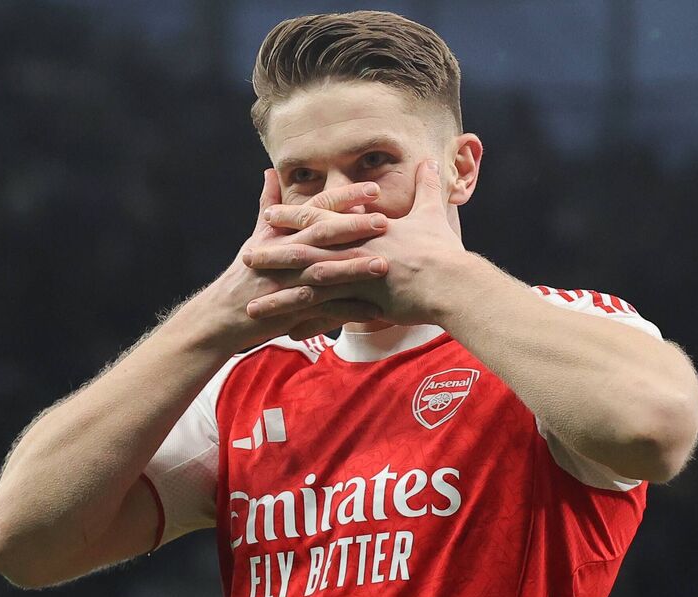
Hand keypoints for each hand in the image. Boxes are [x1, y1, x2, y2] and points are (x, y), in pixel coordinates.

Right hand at [189, 169, 392, 349]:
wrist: (224, 315)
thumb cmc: (245, 274)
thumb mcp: (257, 237)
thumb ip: (268, 204)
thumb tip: (269, 172)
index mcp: (281, 233)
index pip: (315, 207)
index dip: (343, 197)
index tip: (373, 188)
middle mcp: (284, 253)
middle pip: (321, 235)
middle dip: (353, 227)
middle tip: (385, 221)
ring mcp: (287, 282)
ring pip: (323, 271)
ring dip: (353, 269)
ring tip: (383, 264)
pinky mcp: (291, 311)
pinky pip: (324, 311)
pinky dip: (348, 311)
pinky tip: (375, 311)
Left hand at [243, 160, 467, 325]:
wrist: (452, 282)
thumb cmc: (442, 250)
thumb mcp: (432, 213)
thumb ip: (426, 188)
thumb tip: (430, 161)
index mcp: (361, 230)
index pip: (319, 219)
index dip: (292, 217)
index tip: (268, 215)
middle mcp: (351, 251)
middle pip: (302, 251)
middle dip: (272, 254)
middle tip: (245, 255)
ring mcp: (353, 278)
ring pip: (306, 286)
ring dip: (278, 295)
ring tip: (251, 304)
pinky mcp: (361, 304)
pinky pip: (327, 316)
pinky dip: (306, 323)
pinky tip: (286, 333)